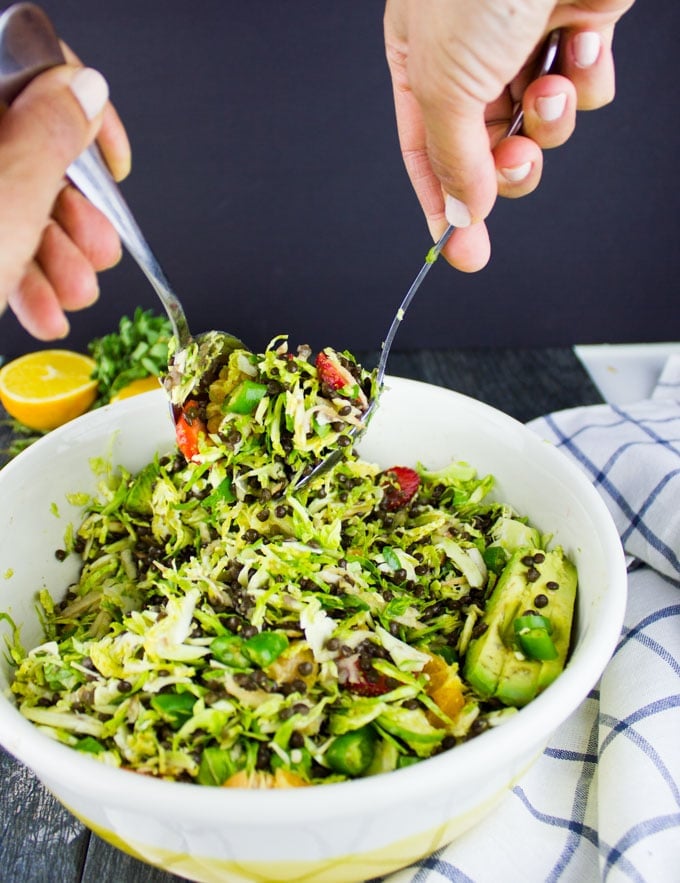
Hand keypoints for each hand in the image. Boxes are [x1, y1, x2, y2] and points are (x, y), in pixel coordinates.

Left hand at [0, 54, 130, 339]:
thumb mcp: (5, 200)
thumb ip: (51, 136)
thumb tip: (86, 92)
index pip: (29, 71)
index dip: (85, 117)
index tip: (113, 167)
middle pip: (29, 151)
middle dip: (76, 216)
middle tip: (99, 249)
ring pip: (13, 204)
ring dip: (58, 258)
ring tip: (73, 294)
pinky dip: (23, 276)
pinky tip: (43, 310)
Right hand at [384, 0, 634, 270]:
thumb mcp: (444, 83)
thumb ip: (451, 159)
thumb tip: (461, 216)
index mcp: (420, 64)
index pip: (427, 154)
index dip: (443, 206)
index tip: (459, 252)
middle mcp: (472, 59)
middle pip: (488, 149)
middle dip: (509, 165)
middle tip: (519, 164)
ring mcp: (526, 44)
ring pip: (542, 125)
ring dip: (552, 120)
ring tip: (552, 84)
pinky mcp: (579, 26)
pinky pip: (587, 86)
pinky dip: (588, 77)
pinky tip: (582, 38)